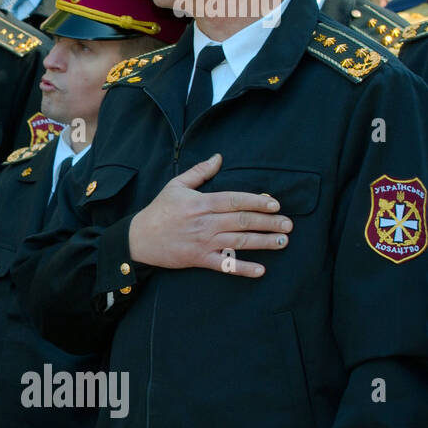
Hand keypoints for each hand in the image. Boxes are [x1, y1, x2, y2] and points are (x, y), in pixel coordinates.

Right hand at [127, 153, 291, 276]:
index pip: (235, 200)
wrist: (139, 239)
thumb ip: (199, 172)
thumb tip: (219, 157)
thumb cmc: (159, 210)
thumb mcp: (175, 185)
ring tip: (282, 241)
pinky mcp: (199, 259)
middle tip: (288, 225)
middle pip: (242, 221)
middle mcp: (205, 223)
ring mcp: (203, 242)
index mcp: (200, 203)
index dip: (257, 202)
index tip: (275, 204)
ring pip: (239, 241)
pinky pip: (225, 264)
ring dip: (263, 242)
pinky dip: (243, 268)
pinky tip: (261, 270)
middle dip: (268, 223)